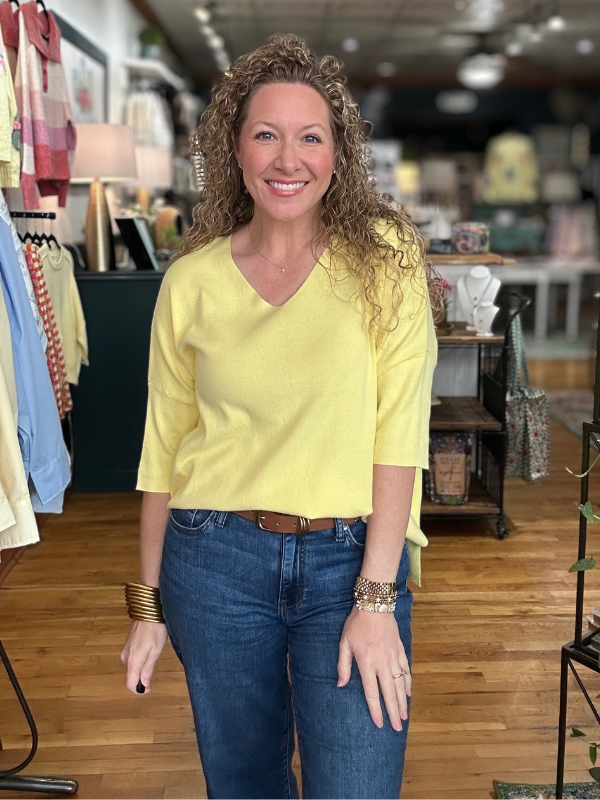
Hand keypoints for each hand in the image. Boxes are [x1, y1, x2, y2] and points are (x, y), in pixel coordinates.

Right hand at [120, 619, 167, 693]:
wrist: (148, 610)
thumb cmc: (155, 630)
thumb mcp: (155, 652)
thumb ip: (148, 670)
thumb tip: (143, 686)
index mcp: (132, 661)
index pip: (129, 684)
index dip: (139, 690)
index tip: (149, 689)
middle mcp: (125, 657)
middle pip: (130, 676)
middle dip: (140, 679)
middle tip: (154, 674)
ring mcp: (125, 650)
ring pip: (131, 667)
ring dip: (140, 669)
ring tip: (153, 659)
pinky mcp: (127, 644)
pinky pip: (131, 658)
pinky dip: (139, 661)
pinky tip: (148, 651)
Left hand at [337, 606, 410, 730]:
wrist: (375, 605)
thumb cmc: (356, 623)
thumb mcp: (344, 643)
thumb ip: (343, 665)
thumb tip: (340, 685)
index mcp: (367, 663)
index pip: (372, 692)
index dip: (376, 709)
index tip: (380, 724)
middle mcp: (382, 663)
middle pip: (389, 693)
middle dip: (393, 712)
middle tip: (397, 728)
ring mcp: (394, 657)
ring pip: (400, 684)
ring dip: (403, 701)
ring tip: (405, 716)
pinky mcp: (401, 650)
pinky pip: (406, 669)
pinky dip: (408, 682)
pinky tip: (409, 693)